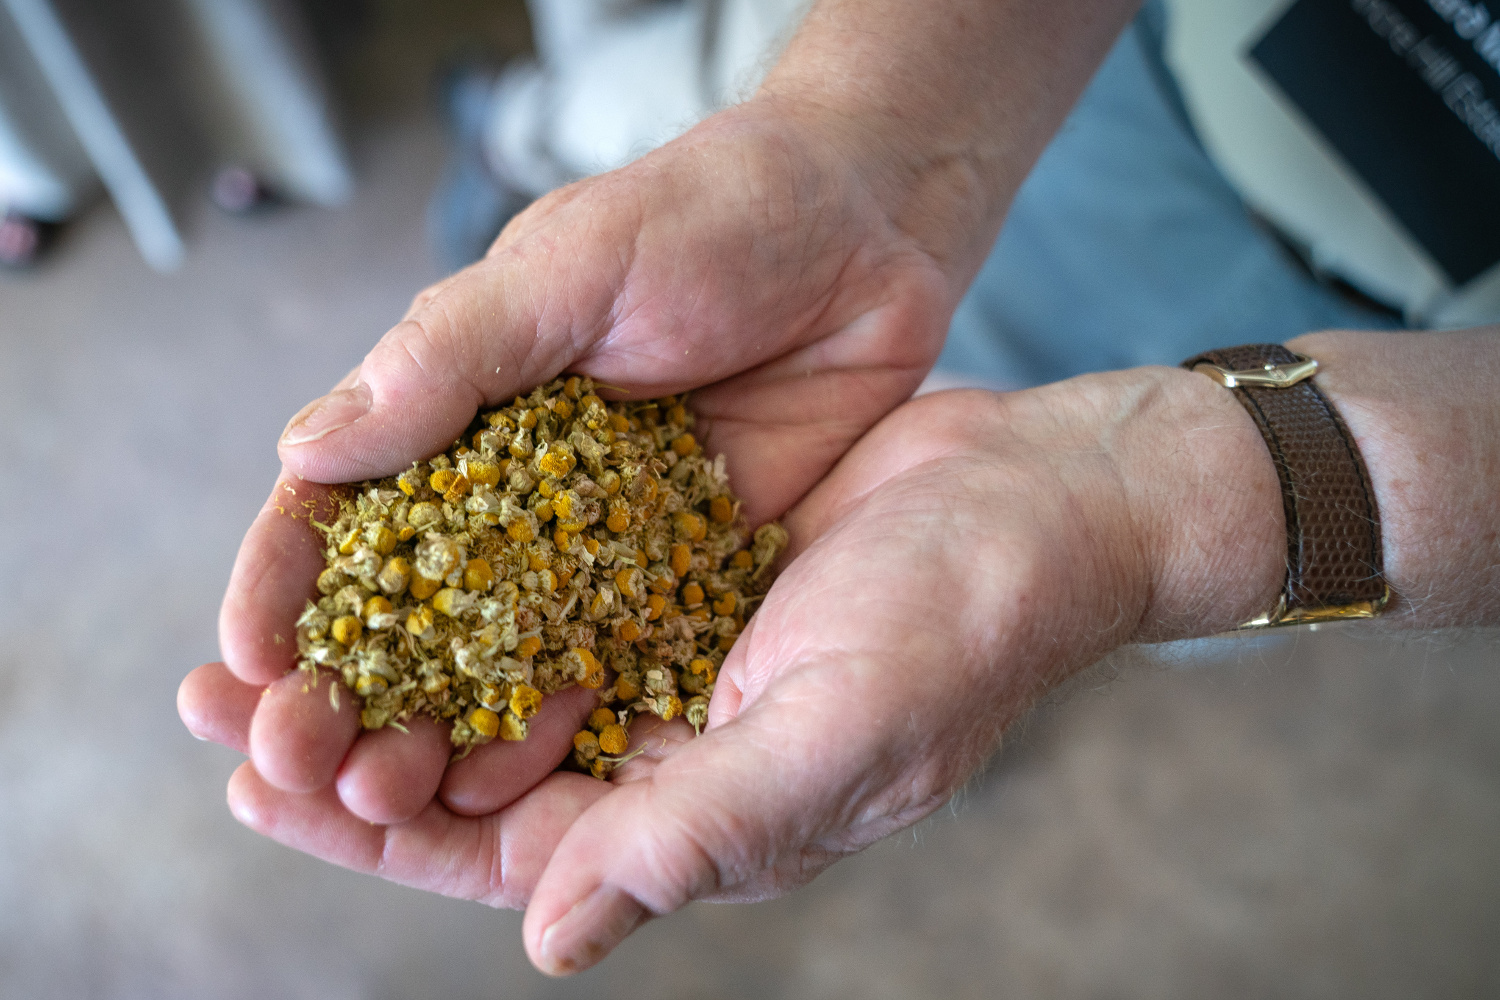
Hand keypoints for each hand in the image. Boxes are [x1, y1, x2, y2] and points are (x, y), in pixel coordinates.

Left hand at [181, 366, 1287, 970]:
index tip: (255, 784)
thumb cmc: (966, 622)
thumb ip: (702, 831)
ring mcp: (671, 660)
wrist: (1041, 500)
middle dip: (345, 748)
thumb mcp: (840, 732)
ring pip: (490, 684)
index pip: (504, 852)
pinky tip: (384, 551)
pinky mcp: (675, 573)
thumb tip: (552, 936)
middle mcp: (672, 752)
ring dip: (384, 665)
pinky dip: (456, 588)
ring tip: (270, 636)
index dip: (375, 830)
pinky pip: (541, 596)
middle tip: (220, 703)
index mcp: (701, 817)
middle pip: (472, 774)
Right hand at [183, 93, 961, 902]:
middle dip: (339, 688)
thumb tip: (303, 452)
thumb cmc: (708, 214)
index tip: (236, 667)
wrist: (863, 229)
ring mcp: (592, 542)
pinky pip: (606, 663)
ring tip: (379, 806)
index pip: (339, 508)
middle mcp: (509, 489)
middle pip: (402, 609)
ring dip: (432, 730)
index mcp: (454, 406)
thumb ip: (451, 357)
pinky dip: (555, 724)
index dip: (281, 586)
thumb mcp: (571, 268)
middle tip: (289, 763)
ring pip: (492, 657)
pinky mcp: (675, 575)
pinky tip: (513, 789)